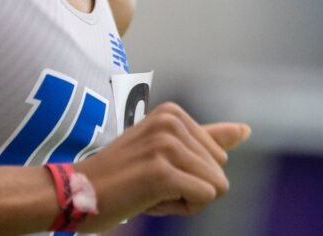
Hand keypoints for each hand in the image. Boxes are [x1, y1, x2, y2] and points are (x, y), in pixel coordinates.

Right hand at [72, 102, 249, 229]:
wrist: (76, 193)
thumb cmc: (121, 178)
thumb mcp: (165, 152)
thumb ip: (206, 139)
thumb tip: (246, 129)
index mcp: (172, 113)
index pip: (218, 156)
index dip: (190, 175)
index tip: (153, 171)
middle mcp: (170, 121)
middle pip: (220, 171)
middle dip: (190, 187)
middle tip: (150, 183)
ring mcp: (166, 144)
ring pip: (216, 186)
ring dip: (185, 200)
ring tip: (148, 190)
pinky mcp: (162, 171)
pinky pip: (204, 199)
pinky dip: (181, 209)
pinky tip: (149, 200)